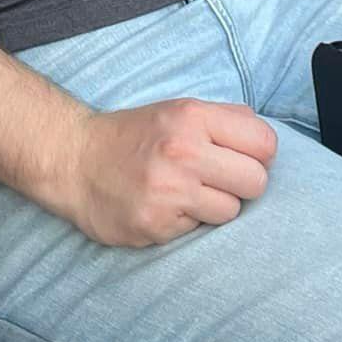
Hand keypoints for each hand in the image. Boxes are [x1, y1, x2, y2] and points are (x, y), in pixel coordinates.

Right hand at [60, 99, 276, 246]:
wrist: (75, 161)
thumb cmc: (134, 136)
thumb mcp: (177, 110)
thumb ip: (224, 119)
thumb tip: (266, 141)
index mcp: (192, 117)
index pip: (265, 142)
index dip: (258, 154)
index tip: (240, 157)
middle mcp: (183, 151)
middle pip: (256, 182)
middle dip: (242, 184)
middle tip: (217, 180)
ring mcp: (170, 190)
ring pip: (231, 211)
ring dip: (215, 206)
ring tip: (187, 193)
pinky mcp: (156, 225)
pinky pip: (198, 230)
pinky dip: (187, 221)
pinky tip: (165, 206)